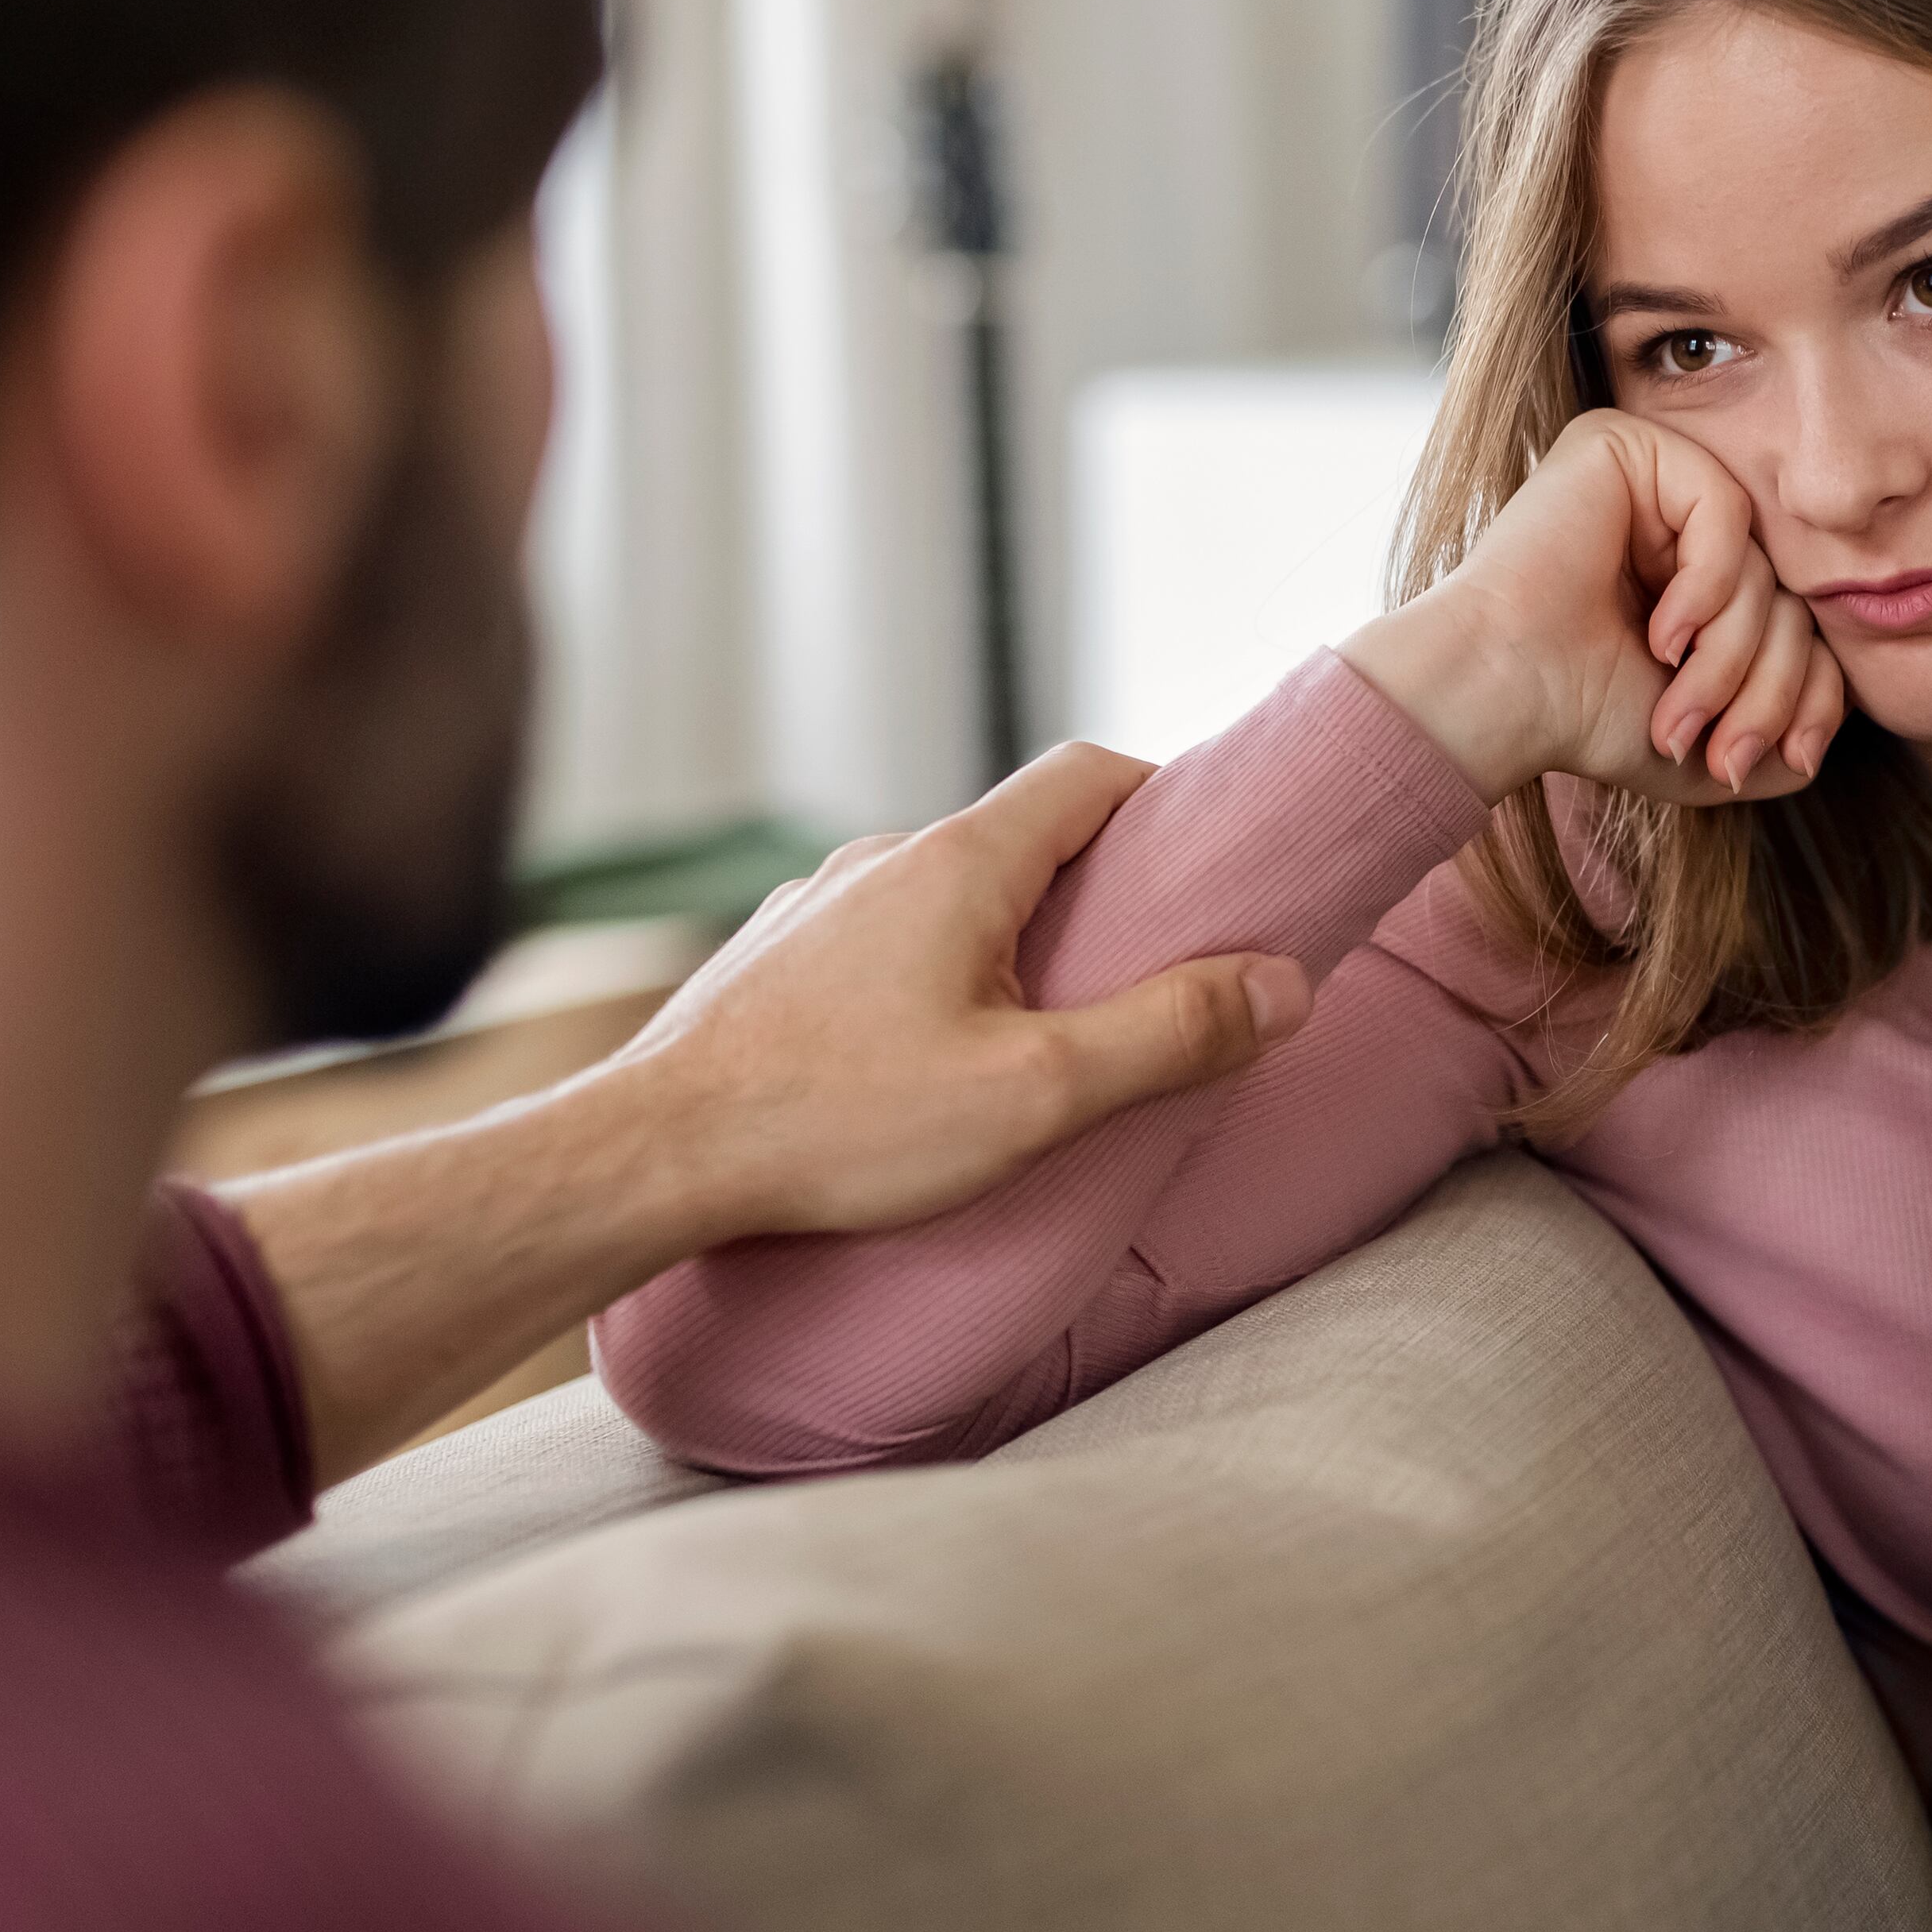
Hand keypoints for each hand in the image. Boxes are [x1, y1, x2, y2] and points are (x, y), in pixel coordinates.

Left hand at [593, 744, 1312, 1241]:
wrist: (649, 1158)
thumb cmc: (838, 1125)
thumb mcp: (1037, 1093)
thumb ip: (1169, 1035)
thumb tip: (1282, 987)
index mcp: (957, 863)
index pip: (1086, 773)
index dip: (1161, 799)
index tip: (1206, 861)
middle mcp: (879, 859)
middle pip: (1017, 836)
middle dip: (1092, 888)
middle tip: (1143, 971)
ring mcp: (812, 909)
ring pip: (939, 897)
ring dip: (1002, 942)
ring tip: (1035, 1037)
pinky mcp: (766, 966)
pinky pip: (874, 944)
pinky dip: (925, 979)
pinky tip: (924, 1066)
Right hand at [1338, 409, 1845, 804]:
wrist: (1498, 696)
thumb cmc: (1582, 719)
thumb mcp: (1712, 745)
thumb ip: (1785, 730)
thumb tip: (1831, 725)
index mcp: (1694, 578)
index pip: (1793, 622)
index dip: (1803, 695)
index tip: (1776, 760)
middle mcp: (1676, 520)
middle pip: (1785, 596)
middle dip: (1767, 688)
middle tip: (1723, 751)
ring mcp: (1653, 478)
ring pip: (1760, 564)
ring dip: (1732, 657)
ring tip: (1678, 708)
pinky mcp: (1626, 445)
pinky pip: (1725, 509)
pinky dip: (1708, 587)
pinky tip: (1663, 635)